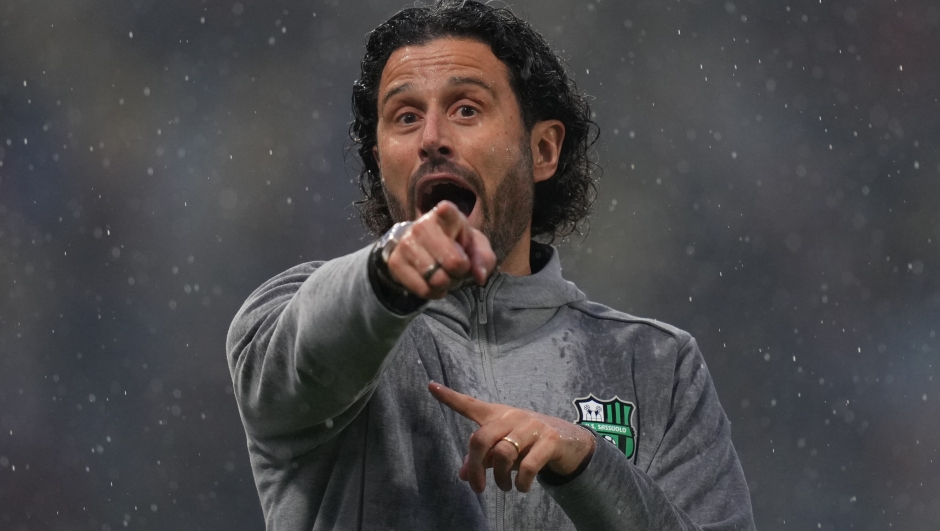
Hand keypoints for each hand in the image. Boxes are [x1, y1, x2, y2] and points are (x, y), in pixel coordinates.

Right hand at [385, 201, 495, 298]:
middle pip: (453, 262)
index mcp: (445, 214)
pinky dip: (433, 292)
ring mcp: (406, 243)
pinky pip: (422, 290)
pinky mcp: (395, 262)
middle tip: (459, 269)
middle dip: (461, 272)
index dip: (449, 218)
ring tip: (445, 275)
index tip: (450, 220)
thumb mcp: (475, 247)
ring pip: (437, 279)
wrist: (424, 246)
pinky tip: (433, 283)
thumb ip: (482, 259)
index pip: (446, 212)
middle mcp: (422, 225)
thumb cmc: (456, 244)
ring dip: (447, 284)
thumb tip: (479, 277)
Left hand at [428, 382, 595, 492]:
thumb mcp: (504, 448)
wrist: (570, 441)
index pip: (470, 405)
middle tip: (477, 487)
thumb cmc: (528, 443)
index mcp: (498, 415)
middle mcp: (512, 416)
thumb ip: (483, 459)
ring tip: (505, 487)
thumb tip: (463, 475)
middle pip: (481, 439)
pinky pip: (527, 466)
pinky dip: (521, 483)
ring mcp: (532, 427)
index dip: (450, 397)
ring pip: (503, 454)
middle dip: (475, 468)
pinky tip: (522, 488)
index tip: (430, 386)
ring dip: (501, 479)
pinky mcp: (550, 440)